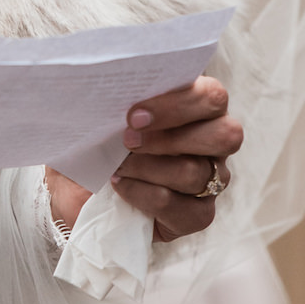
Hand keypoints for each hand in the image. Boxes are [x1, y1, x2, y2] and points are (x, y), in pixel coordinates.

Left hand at [45, 76, 241, 242]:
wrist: (78, 189)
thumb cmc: (98, 139)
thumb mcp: (103, 114)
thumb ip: (119, 97)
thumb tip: (109, 88)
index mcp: (197, 105)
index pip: (211, 96)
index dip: (179, 104)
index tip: (134, 113)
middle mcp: (213, 141)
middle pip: (226, 134)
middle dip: (172, 137)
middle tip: (128, 140)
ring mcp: (211, 180)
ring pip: (196, 173)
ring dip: (149, 168)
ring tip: (118, 165)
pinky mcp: (198, 215)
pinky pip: (184, 208)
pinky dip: (144, 195)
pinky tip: (120, 186)